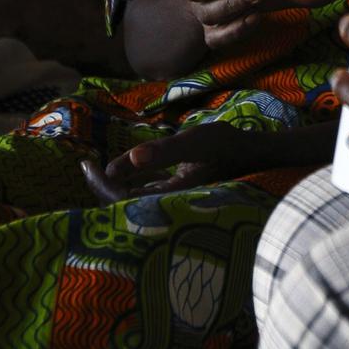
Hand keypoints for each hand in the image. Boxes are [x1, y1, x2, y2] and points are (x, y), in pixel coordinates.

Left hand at [81, 123, 272, 199]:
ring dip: (118, 185)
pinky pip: (149, 193)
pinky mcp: (181, 193)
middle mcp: (171, 206)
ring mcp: (176, 201)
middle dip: (105, 186)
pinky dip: (134, 182)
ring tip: (102, 167)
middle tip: (88, 165)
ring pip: (137, 200)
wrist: (260, 156)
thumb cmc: (229, 147)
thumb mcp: (197, 142)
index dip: (102, 184)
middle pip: (126, 205)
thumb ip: (165, 152)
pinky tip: (130, 169)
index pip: (123, 201)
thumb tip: (131, 158)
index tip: (88, 164)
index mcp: (172, 200)